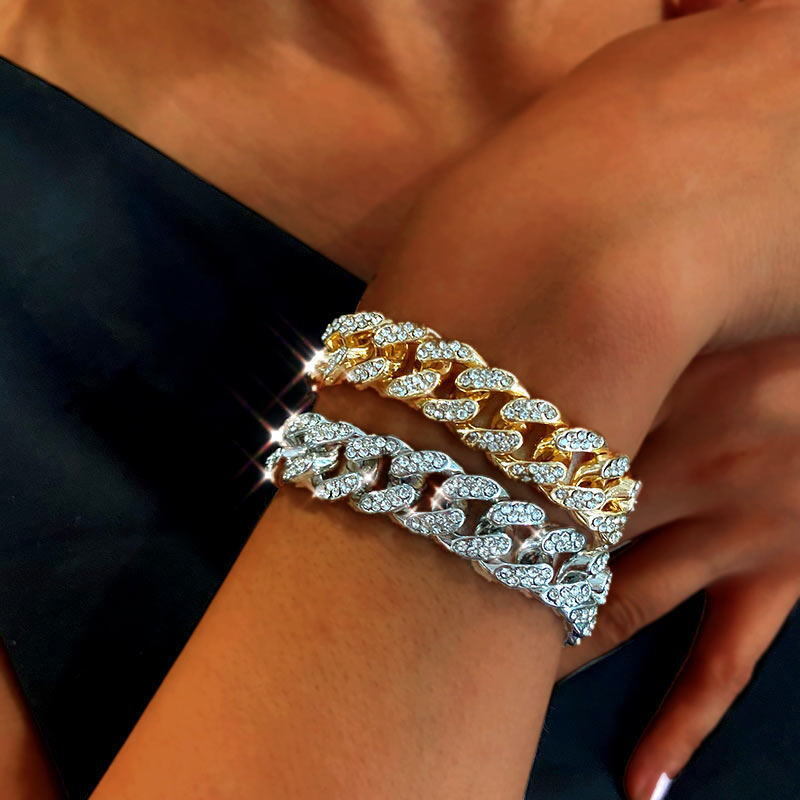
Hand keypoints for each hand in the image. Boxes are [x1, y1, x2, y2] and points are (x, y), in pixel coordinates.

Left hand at [356, 2, 799, 796]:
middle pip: (542, 538)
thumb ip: (558, 305)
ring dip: (547, 651)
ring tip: (486, 699)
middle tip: (395, 613)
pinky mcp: (788, 564)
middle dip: (471, 576)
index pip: (503, 451)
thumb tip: (438, 304)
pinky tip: (644, 780)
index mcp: (631, 384)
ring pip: (616, 606)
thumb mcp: (655, 275)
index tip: (361, 513)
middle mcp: (670, 460)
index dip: (429, 489)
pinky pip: (729, 656)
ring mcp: (733, 523)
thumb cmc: (749, 278)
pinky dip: (684, 719)